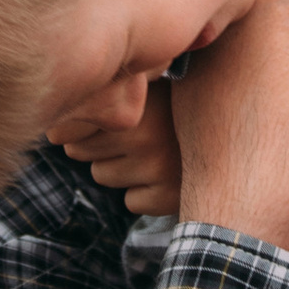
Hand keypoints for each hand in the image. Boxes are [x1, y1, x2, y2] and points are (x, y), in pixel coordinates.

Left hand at [57, 82, 181, 217]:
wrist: (238, 141)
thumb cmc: (182, 107)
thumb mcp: (149, 87)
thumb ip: (108, 97)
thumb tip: (50, 133)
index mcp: (134, 103)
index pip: (68, 127)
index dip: (79, 124)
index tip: (97, 117)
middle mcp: (144, 136)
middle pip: (78, 152)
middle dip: (97, 144)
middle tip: (133, 132)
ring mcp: (156, 170)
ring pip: (102, 176)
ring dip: (119, 167)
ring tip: (153, 149)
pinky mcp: (165, 199)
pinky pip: (131, 202)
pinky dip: (144, 192)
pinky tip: (166, 173)